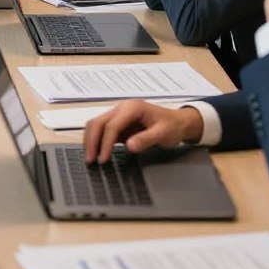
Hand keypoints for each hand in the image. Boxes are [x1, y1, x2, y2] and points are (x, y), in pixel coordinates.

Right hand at [83, 100, 203, 162]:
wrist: (178, 122)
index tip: (103, 159)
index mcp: (132, 108)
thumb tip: (129, 146)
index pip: (112, 125)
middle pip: (99, 122)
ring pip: (97, 124)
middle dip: (92, 141)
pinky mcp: (119, 123)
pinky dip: (96, 140)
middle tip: (90, 160)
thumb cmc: (172, 126)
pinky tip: (96, 152)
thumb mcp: (163, 134)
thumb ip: (146, 139)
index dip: (105, 143)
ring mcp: (119, 115)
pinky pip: (102, 129)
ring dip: (91, 140)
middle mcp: (122, 108)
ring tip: (90, 158)